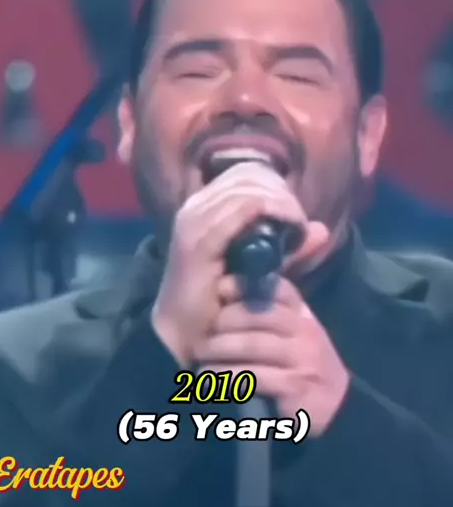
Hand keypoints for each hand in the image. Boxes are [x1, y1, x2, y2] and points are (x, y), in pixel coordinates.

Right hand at [151, 162, 325, 366]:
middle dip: (282, 192)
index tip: (293, 213)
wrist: (184, 333)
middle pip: (249, 175)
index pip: (245, 173)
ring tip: (297, 225)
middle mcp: (195, 206)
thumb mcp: (262, 268)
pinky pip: (245, 208)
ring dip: (282, 202)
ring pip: (249, 188)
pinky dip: (274, 210)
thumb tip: (322, 229)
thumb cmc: (220, 301)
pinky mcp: (199, 240)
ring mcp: (194, 221)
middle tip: (298, 221)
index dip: (275, 185)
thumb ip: (290, 248)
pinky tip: (291, 226)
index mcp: (204, 206)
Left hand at [194, 276, 350, 435]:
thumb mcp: (294, 333)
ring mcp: (303, 358)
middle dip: (225, 320)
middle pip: (259, 314)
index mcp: (302, 314)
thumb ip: (271, 312)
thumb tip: (227, 287)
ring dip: (219, 349)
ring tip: (199, 354)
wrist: (335, 408)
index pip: (277, 289)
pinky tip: (210, 379)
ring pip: (252, 344)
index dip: (246, 285)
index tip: (220, 288)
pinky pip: (253, 375)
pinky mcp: (295, 386)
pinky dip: (227, 376)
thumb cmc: (303, 364)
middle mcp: (305, 331)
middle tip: (202, 330)